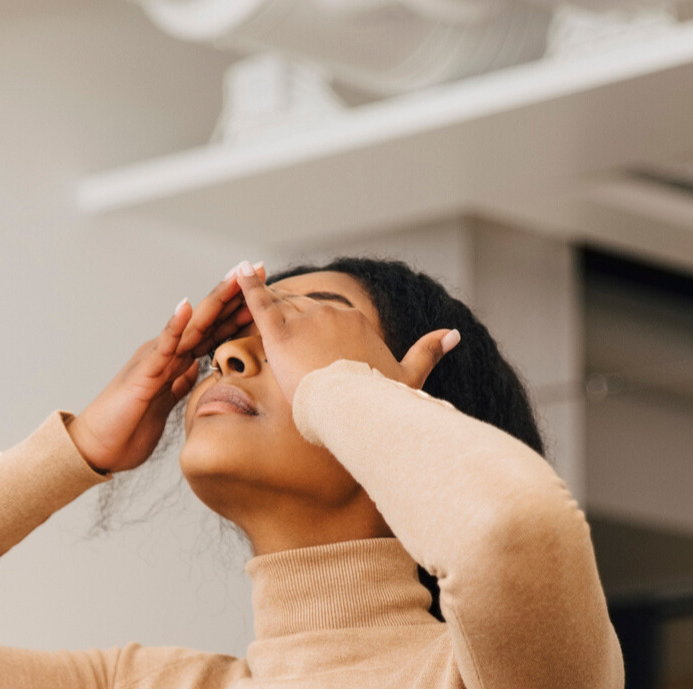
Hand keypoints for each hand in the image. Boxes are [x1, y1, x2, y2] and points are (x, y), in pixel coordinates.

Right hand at [68, 269, 254, 473]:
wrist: (98, 446)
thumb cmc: (128, 427)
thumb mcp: (165, 404)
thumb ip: (179, 384)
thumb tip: (195, 371)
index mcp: (176, 361)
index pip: (213, 330)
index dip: (238, 311)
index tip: (266, 292)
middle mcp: (167, 353)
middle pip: (207, 319)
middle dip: (234, 294)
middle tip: (259, 267)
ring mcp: (155, 359)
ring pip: (191, 325)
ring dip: (214, 300)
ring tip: (234, 277)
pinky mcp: (144, 373)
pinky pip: (162, 346)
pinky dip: (174, 326)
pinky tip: (187, 307)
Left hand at [232, 263, 458, 399]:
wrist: (357, 411)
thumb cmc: (382, 400)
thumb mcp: (409, 376)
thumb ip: (428, 352)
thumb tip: (454, 333)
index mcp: (356, 322)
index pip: (329, 320)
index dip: (316, 334)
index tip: (310, 350)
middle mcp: (332, 313)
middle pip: (304, 313)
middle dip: (291, 327)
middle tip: (275, 342)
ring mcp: (306, 321)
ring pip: (282, 311)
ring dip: (267, 312)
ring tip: (256, 320)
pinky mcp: (281, 335)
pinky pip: (260, 305)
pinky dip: (248, 288)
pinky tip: (238, 272)